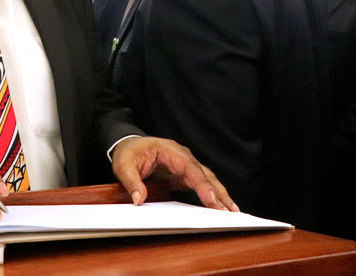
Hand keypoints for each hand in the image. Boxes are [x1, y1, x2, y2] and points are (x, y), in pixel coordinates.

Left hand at [111, 136, 238, 211]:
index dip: (201, 184)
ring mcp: (185, 165)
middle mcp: (182, 156)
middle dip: (217, 192)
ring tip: (232, 211)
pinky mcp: (184, 174)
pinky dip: (211, 195)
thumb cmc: (128, 153)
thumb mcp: (123, 165)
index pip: (189, 167)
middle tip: (228, 211)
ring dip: (219, 194)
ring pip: (206, 179)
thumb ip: (131, 181)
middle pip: (204, 173)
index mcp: (170, 150)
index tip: (210, 199)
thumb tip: (139, 199)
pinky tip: (220, 207)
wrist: (128, 145)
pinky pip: (201, 184)